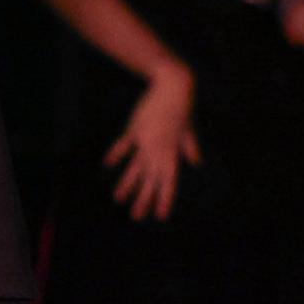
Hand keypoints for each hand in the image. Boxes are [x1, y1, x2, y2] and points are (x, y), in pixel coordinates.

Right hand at [104, 64, 200, 220]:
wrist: (173, 86)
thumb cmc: (183, 107)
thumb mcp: (189, 130)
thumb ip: (190, 147)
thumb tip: (196, 162)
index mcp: (173, 153)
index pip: (169, 182)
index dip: (164, 199)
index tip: (160, 216)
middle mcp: (159, 150)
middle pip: (150, 180)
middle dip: (143, 199)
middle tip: (136, 217)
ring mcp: (146, 141)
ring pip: (135, 168)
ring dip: (127, 184)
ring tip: (118, 199)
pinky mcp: (135, 129)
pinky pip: (124, 145)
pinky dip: (116, 154)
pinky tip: (107, 164)